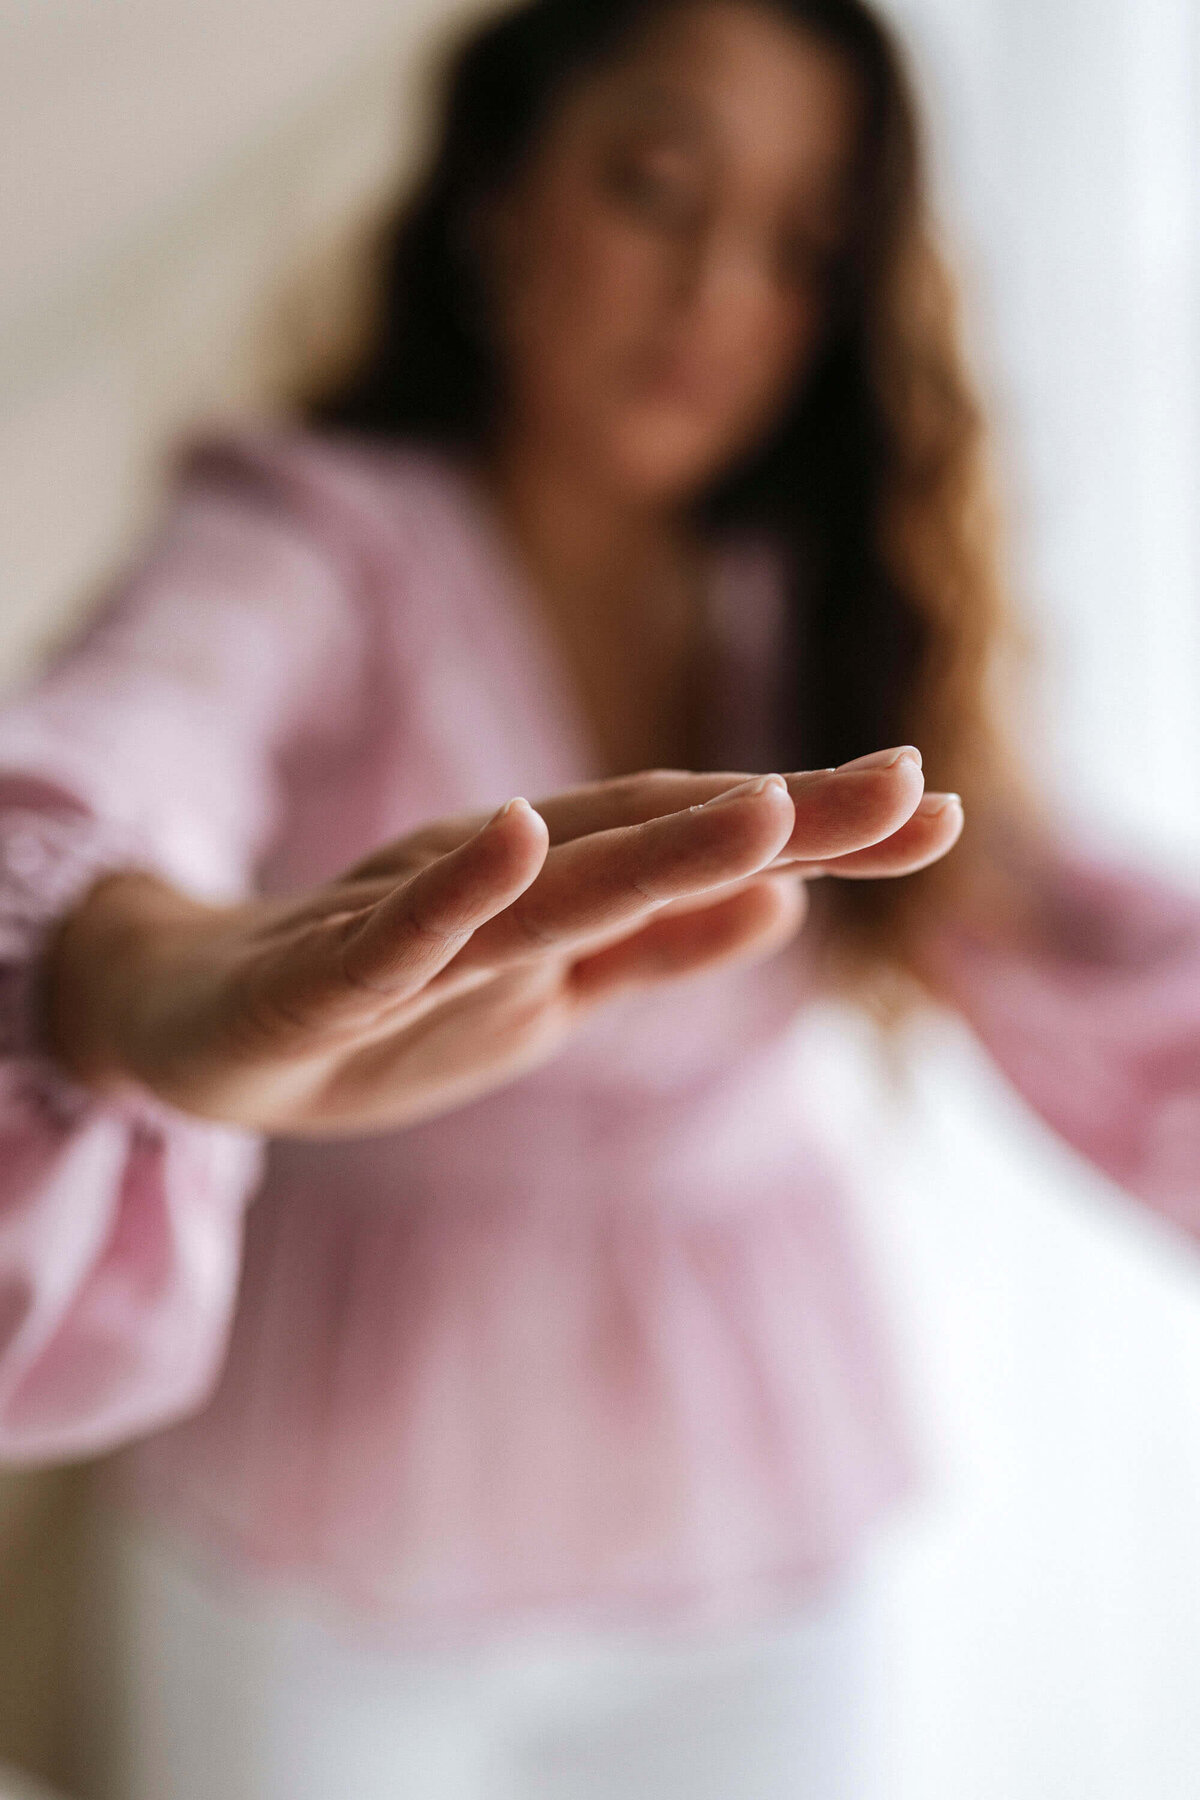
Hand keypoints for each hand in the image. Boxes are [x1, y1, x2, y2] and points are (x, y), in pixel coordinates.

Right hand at [44, 749, 960, 1135]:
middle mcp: (496, 884)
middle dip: (784, 819)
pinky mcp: (313, 976)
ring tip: (764, 810)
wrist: (177, 1018)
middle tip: (914, 781)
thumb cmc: (372, 1002)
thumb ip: (656, 950)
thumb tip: (791, 909)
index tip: (940, 810)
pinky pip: (391, 934)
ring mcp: (407, 925)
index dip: (820, 830)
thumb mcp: (540, 989)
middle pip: (649, 841)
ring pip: (541, 883)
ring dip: (651, 845)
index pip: (704, 855)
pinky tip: (515, 836)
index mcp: (555, 899)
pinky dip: (457, 888)